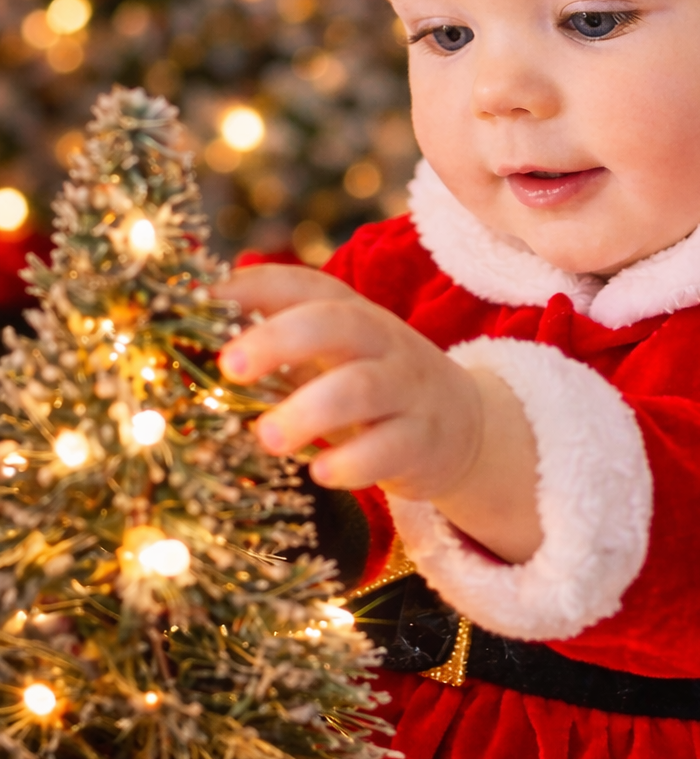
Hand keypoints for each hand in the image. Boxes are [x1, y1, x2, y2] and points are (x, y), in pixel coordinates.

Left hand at [214, 266, 540, 561]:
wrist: (460, 426)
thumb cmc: (367, 384)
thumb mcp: (328, 354)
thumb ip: (269, 344)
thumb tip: (179, 344)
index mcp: (346, 311)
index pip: (300, 285)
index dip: (250, 289)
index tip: (197, 307)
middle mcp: (379, 340)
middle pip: (332, 323)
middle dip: (277, 340)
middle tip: (228, 367)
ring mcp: (405, 388)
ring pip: (361, 386)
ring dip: (310, 410)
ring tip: (268, 438)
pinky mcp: (422, 439)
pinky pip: (390, 447)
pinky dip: (353, 462)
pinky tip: (321, 473)